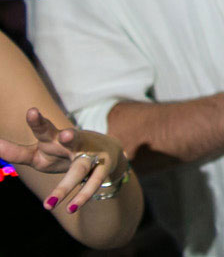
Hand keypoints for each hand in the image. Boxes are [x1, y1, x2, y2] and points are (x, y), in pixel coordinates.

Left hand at [0, 108, 126, 213]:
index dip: (38, 121)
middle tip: (65, 135)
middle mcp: (76, 143)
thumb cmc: (63, 153)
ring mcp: (91, 156)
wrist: (108, 153)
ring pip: (80, 170)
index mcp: (56, 137)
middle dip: (70, 136)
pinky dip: (82, 196)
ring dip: (67, 184)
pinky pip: (92, 184)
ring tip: (50, 203)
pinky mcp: (102, 169)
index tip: (32, 112)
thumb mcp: (39, 153)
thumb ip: (17, 152)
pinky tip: (70, 208)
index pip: (46, 128)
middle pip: (72, 140)